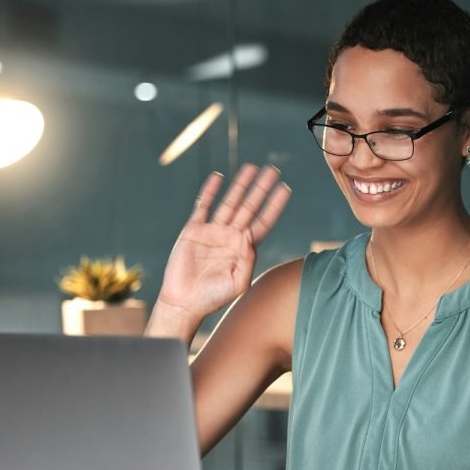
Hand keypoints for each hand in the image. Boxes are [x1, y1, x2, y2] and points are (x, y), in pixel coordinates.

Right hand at [157, 164, 290, 319]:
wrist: (184, 302)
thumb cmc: (213, 298)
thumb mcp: (237, 283)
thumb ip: (247, 261)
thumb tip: (250, 238)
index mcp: (243, 249)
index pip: (263, 222)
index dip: (274, 206)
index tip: (285, 189)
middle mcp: (230, 237)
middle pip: (249, 207)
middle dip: (261, 189)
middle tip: (273, 170)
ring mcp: (212, 232)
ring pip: (230, 203)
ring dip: (240, 185)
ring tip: (251, 168)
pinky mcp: (193, 230)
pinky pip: (203, 206)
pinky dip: (210, 192)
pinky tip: (218, 177)